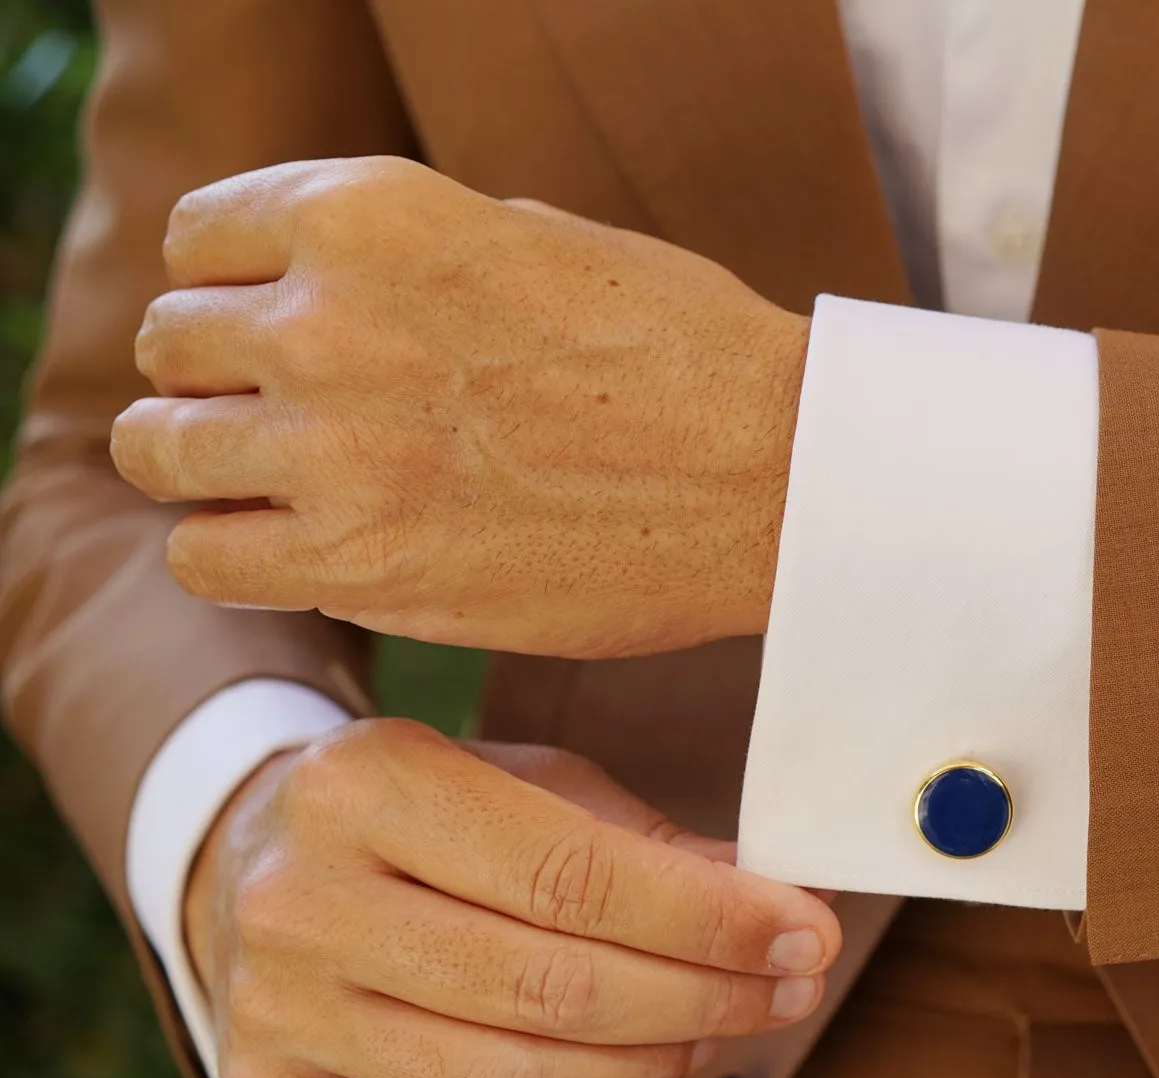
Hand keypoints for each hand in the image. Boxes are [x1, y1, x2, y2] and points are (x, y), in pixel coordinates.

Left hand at [112, 156, 807, 657]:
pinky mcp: (362, 564)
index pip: (199, 241)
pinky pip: (206, 559)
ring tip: (286, 485)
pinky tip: (303, 549)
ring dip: (211, 467)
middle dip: (220, 378)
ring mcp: (334, 447)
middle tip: (291, 416)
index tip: (276, 330)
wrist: (776, 476)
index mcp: (370, 213)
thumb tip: (329, 281)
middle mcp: (327, 320)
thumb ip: (408, 253)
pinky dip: (237, 554)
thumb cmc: (684, 353)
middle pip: (173, 346)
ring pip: (162, 451)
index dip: (234, 288)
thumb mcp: (538, 237)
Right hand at [183, 718, 839, 1077]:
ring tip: (710, 1032)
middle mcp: (304, 898)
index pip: (574, 876)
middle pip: (550, 987)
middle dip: (701, 997)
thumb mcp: (526, 780)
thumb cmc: (426, 814)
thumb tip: (783, 902)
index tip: (806, 933)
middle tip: (787, 990)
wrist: (252, 856)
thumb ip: (644, 841)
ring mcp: (277, 1007)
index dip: (710, 919)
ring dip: (645, 1070)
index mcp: (370, 782)